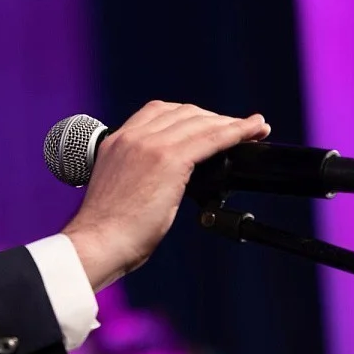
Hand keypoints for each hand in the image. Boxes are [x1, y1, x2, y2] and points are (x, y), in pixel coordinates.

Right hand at [61, 101, 270, 290]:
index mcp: (116, 141)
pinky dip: (237, 133)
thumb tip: (165, 181)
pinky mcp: (169, 161)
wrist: (98, 241)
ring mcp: (150, 145)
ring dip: (231, 123)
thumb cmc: (107, 228)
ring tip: (254, 128)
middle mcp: (132, 136)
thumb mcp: (118, 187)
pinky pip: (211, 139)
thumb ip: (137, 173)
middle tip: (237, 130)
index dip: (189, 115)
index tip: (207, 124)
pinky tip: (253, 132)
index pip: (158, 111)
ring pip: (200, 122)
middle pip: (183, 112)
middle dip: (213, 118)